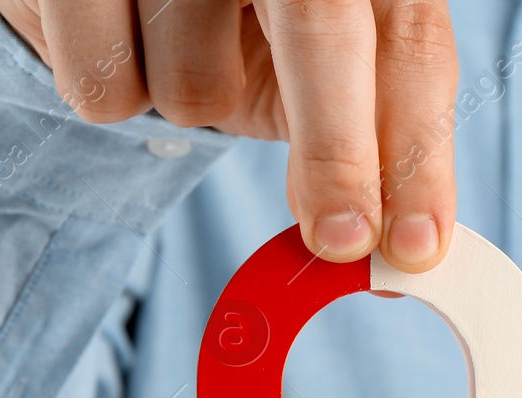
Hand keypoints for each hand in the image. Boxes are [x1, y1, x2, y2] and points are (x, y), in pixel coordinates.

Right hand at [0, 0, 459, 270]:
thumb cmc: (250, 30)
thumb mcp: (327, 77)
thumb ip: (369, 147)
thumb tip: (395, 245)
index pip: (409, 44)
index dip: (415, 150)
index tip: (414, 245)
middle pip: (321, 28)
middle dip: (338, 152)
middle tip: (341, 240)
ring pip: (195, 86)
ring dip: (192, 108)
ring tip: (184, 46)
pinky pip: (107, 88)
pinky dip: (116, 96)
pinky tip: (124, 39)